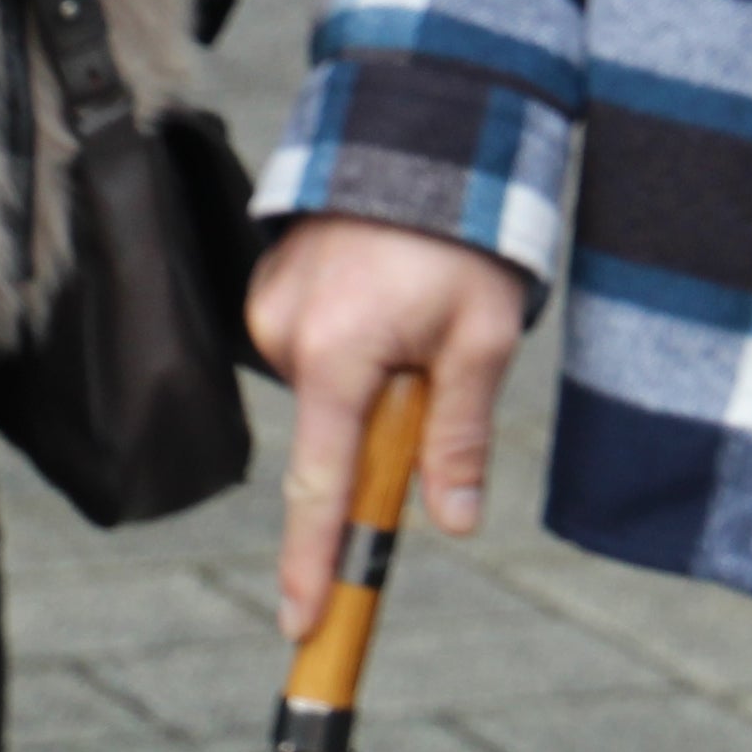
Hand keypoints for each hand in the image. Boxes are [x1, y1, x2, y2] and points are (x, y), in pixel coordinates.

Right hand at [245, 217, 523, 638]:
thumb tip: (451, 521)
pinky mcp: (269, 291)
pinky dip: (351, 347)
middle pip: (332, 437)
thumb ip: (459, 434)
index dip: (312, 561)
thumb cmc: (461, 234)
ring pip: (327, 393)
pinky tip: (385, 293)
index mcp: (337, 355)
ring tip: (416, 306)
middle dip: (380, 427)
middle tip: (433, 358)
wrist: (420, 129)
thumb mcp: (481, 336)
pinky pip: (313, 351)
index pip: (320, 486)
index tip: (301, 622)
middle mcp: (287, 337)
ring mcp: (270, 311)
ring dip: (370, 380)